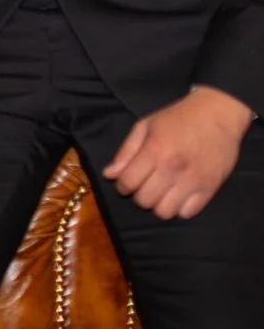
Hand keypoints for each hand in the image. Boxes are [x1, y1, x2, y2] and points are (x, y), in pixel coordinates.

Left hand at [104, 85, 254, 218]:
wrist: (218, 114)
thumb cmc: (178, 118)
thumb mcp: (145, 126)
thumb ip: (126, 151)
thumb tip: (109, 175)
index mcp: (154, 151)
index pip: (127, 183)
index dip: (122, 185)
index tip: (127, 182)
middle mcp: (172, 169)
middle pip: (144, 200)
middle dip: (139, 195)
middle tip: (145, 186)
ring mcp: (193, 181)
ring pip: (165, 212)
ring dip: (158, 205)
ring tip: (161, 193)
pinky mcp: (210, 188)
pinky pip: (187, 213)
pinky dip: (179, 209)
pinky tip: (178, 196)